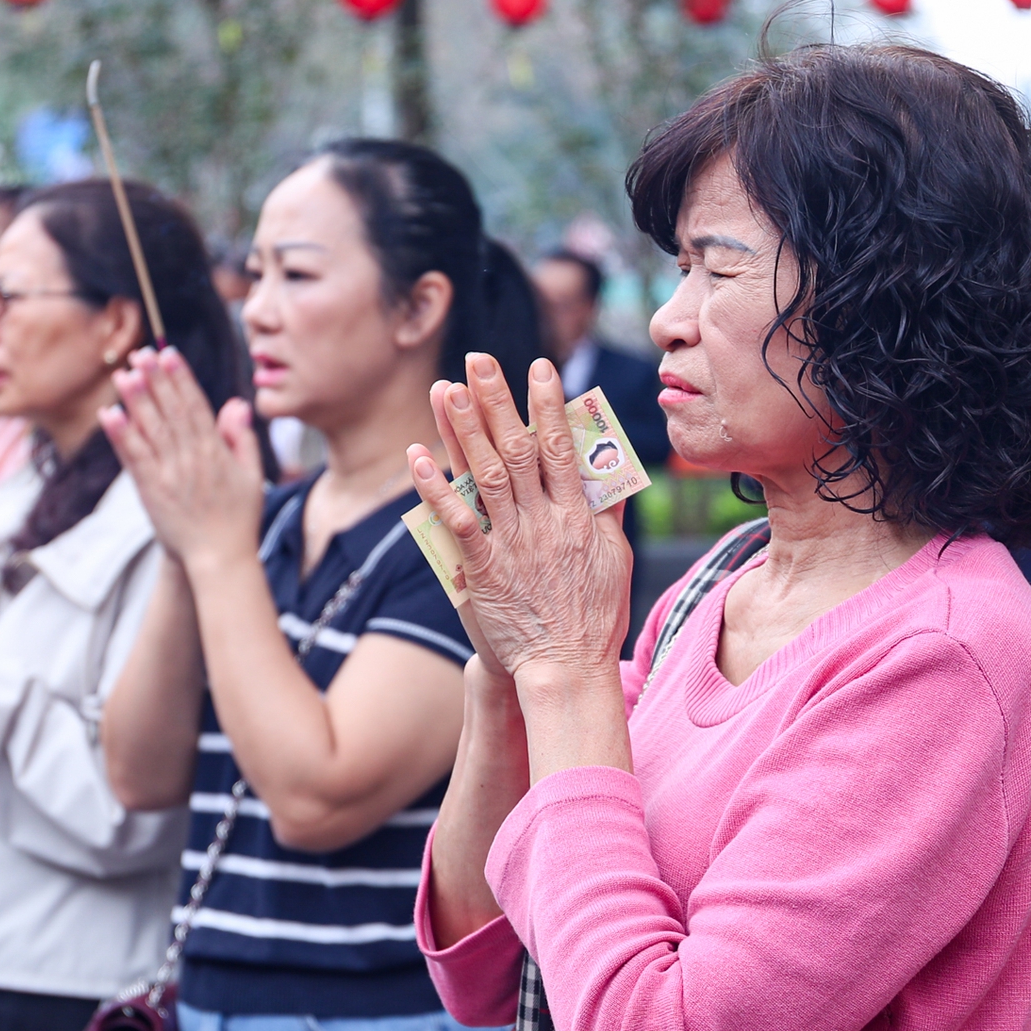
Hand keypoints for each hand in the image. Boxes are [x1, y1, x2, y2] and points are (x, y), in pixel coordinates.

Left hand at [101, 347, 264, 568]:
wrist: (220, 559)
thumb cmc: (239, 519)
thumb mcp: (252, 475)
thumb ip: (241, 438)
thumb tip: (236, 403)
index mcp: (216, 452)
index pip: (196, 406)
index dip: (181, 378)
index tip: (170, 354)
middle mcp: (192, 458)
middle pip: (171, 411)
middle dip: (155, 379)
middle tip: (142, 353)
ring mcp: (171, 474)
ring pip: (151, 429)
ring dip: (136, 400)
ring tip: (123, 374)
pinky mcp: (152, 491)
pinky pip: (134, 458)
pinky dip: (121, 435)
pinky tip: (109, 414)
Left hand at [407, 354, 632, 688]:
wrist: (568, 671)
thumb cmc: (593, 618)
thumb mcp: (613, 558)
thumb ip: (608, 512)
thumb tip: (610, 470)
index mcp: (578, 517)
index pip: (563, 447)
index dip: (549, 405)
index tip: (539, 367)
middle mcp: (546, 523)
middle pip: (519, 450)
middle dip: (499, 401)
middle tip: (480, 359)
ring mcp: (514, 545)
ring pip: (487, 475)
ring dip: (465, 429)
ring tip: (450, 388)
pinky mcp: (485, 570)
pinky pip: (458, 521)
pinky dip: (437, 487)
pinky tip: (418, 456)